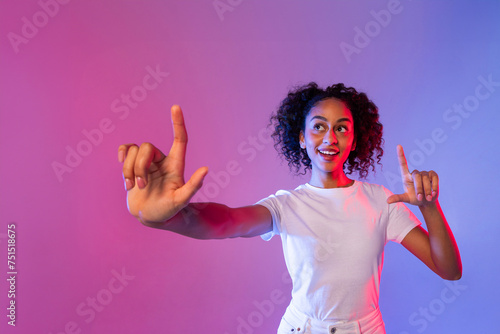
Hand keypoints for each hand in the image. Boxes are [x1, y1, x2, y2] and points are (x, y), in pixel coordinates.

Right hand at [118, 105, 207, 223]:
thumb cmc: (168, 210)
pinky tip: (120, 162)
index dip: (178, 123)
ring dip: (129, 169)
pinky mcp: (133, 164)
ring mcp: (147, 161)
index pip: (180, 139)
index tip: (175, 107)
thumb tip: (206, 169)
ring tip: (133, 186)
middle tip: (141, 185)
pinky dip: (121, 156)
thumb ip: (193, 186)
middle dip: (140, 166)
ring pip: (133, 150)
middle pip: (147, 147)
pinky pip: (125, 149)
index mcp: (176, 164)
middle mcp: (162, 160)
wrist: (149, 216)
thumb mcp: (181, 200)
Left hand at [386, 145, 438, 206]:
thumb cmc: (414, 199)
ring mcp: (424, 173)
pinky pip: (434, 179)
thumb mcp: (406, 198)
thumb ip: (398, 198)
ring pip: (425, 178)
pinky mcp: (433, 174)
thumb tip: (387, 201)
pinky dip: (434, 187)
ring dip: (426, 190)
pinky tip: (433, 193)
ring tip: (427, 198)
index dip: (401, 154)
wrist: (427, 201)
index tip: (398, 146)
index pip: (403, 164)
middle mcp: (415, 173)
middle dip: (419, 188)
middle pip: (417, 176)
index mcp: (406, 176)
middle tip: (420, 198)